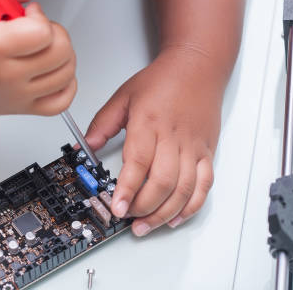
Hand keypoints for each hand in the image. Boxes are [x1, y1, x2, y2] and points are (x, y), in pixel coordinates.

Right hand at [0, 0, 76, 114]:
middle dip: (56, 34)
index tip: (28, 14)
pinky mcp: (22, 108)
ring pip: (66, 74)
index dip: (40, 17)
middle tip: (39, 30)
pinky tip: (51, 71)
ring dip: (63, 55)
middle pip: (61, 53)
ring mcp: (17, 96)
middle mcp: (7, 76)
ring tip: (44, 48)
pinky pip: (61, 102)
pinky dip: (66, 85)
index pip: (42, 33)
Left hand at [85, 48, 221, 235]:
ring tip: (145, 225)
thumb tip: (85, 147)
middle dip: (143, 207)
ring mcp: (193, 147)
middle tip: (127, 218)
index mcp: (150, 123)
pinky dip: (191, 206)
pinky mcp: (207, 152)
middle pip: (162, 182)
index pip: (138, 163)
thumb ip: (102, 123)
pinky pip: (204, 185)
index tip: (116, 208)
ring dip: (164, 213)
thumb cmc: (163, 80)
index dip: (127, 189)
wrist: (197, 68)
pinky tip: (175, 217)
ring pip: (184, 189)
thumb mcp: (124, 95)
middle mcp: (174, 137)